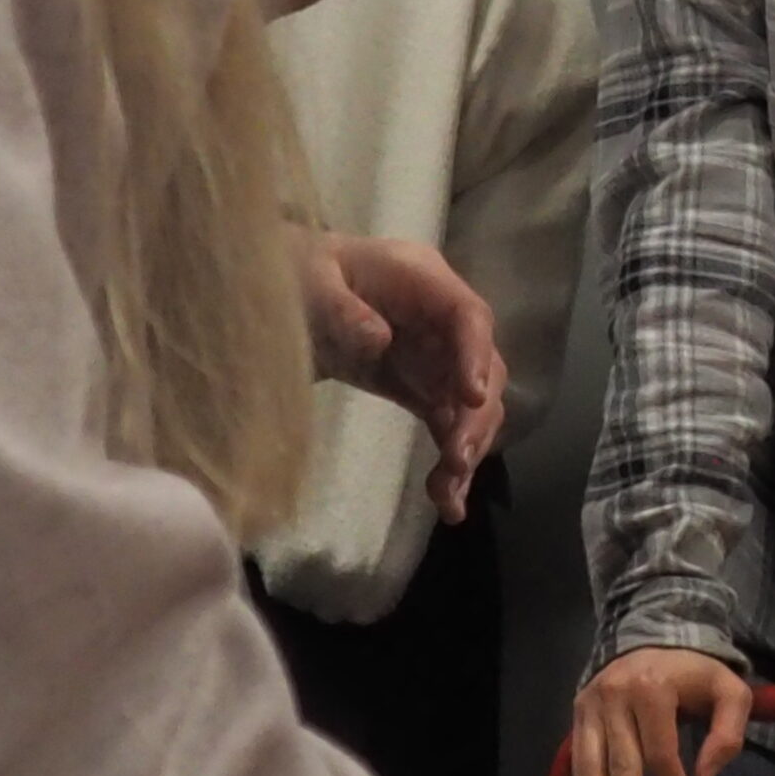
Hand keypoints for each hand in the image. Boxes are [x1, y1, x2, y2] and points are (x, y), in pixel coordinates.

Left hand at [296, 232, 503, 523]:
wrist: (291, 293)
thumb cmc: (301, 275)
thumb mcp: (311, 282)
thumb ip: (341, 309)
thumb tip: (379, 340)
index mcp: (423, 279)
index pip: (468, 316)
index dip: (475, 356)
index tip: (470, 399)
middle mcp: (444, 319)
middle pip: (483, 367)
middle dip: (475, 418)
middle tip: (456, 462)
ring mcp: (439, 355)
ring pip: (473, 405)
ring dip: (468, 449)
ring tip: (448, 497)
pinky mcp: (425, 387)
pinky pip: (449, 425)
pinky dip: (451, 462)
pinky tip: (446, 500)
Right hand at [569, 648, 752, 775]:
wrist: (653, 633)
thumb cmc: (694, 671)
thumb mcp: (729, 690)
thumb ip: (728, 732)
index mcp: (654, 688)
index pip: (662, 752)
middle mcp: (617, 693)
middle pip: (622, 761)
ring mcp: (593, 701)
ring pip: (592, 761)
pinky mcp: (580, 708)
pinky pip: (578, 755)